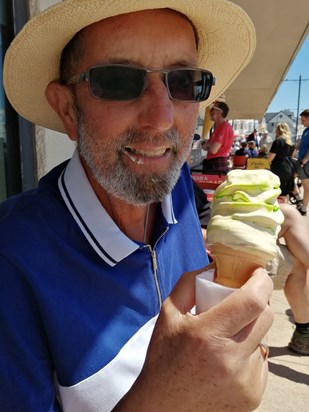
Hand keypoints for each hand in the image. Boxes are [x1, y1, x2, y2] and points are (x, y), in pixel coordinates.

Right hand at [115, 267, 273, 410]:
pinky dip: (248, 353)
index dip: (261, 281)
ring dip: (249, 329)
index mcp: (207, 335)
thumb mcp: (168, 313)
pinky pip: (260, 361)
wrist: (163, 406)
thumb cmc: (164, 357)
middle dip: (257, 302)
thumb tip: (214, 265)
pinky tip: (227, 359)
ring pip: (262, 338)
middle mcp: (230, 359)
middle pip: (264, 316)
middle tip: (240, 300)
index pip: (252, 300)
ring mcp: (244, 380)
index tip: (257, 273)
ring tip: (225, 337)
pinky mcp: (252, 395)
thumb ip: (189, 283)